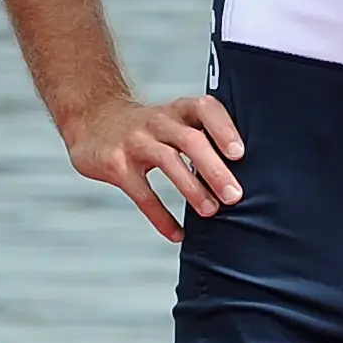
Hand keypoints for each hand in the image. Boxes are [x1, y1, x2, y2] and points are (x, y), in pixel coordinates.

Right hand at [65, 94, 243, 242]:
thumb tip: (249, 175)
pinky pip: (142, 193)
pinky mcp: (115, 164)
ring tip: (211, 211)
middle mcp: (158, 121)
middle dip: (215, 169)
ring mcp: (135, 141)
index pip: (205, 109)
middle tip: (235, 196)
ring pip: (168, 161)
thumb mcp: (175, 120)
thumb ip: (205, 137)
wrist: (92, 119)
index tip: (240, 153)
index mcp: (179, 109)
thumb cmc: (150, 127)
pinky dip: (160, 216)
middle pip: (190, 140)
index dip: (223, 129)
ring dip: (192, 189)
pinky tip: (177, 234)